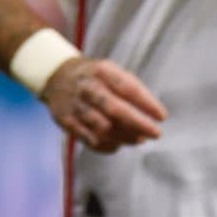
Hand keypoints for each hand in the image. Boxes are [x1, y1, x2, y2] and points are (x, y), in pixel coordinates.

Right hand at [41, 57, 168, 152]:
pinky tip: (118, 144)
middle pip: (115, 109)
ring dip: (125, 136)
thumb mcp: (110, 70)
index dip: (147, 103)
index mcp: (101, 71)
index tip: (162, 116)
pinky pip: (89, 140)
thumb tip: (153, 113)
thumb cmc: (93, 76)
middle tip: (156, 134)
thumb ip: (130, 88)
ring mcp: (75, 105)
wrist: (55, 75)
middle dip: (138, 123)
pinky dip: (107, 146)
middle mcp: (87, 87)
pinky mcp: (66, 121)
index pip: (127, 87)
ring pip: (103, 128)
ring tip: (139, 140)